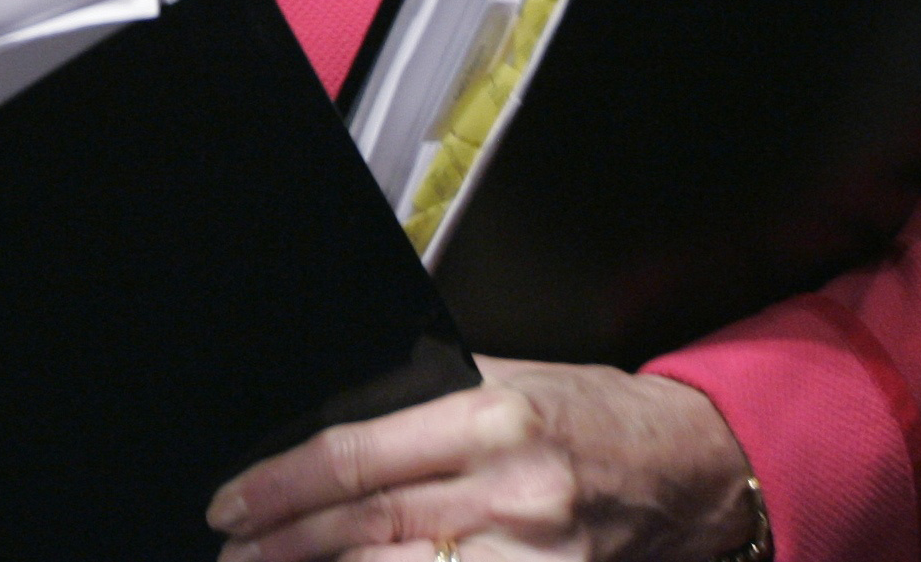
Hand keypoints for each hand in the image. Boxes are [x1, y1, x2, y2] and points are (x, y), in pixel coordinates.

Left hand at [207, 359, 759, 561]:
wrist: (690, 472)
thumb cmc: (594, 417)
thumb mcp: (511, 378)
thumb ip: (433, 393)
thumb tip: (343, 412)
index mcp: (491, 419)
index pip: (360, 460)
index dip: (284, 485)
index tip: (231, 499)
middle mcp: (509, 494)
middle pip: (367, 529)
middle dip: (285, 543)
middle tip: (230, 548)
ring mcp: (532, 561)